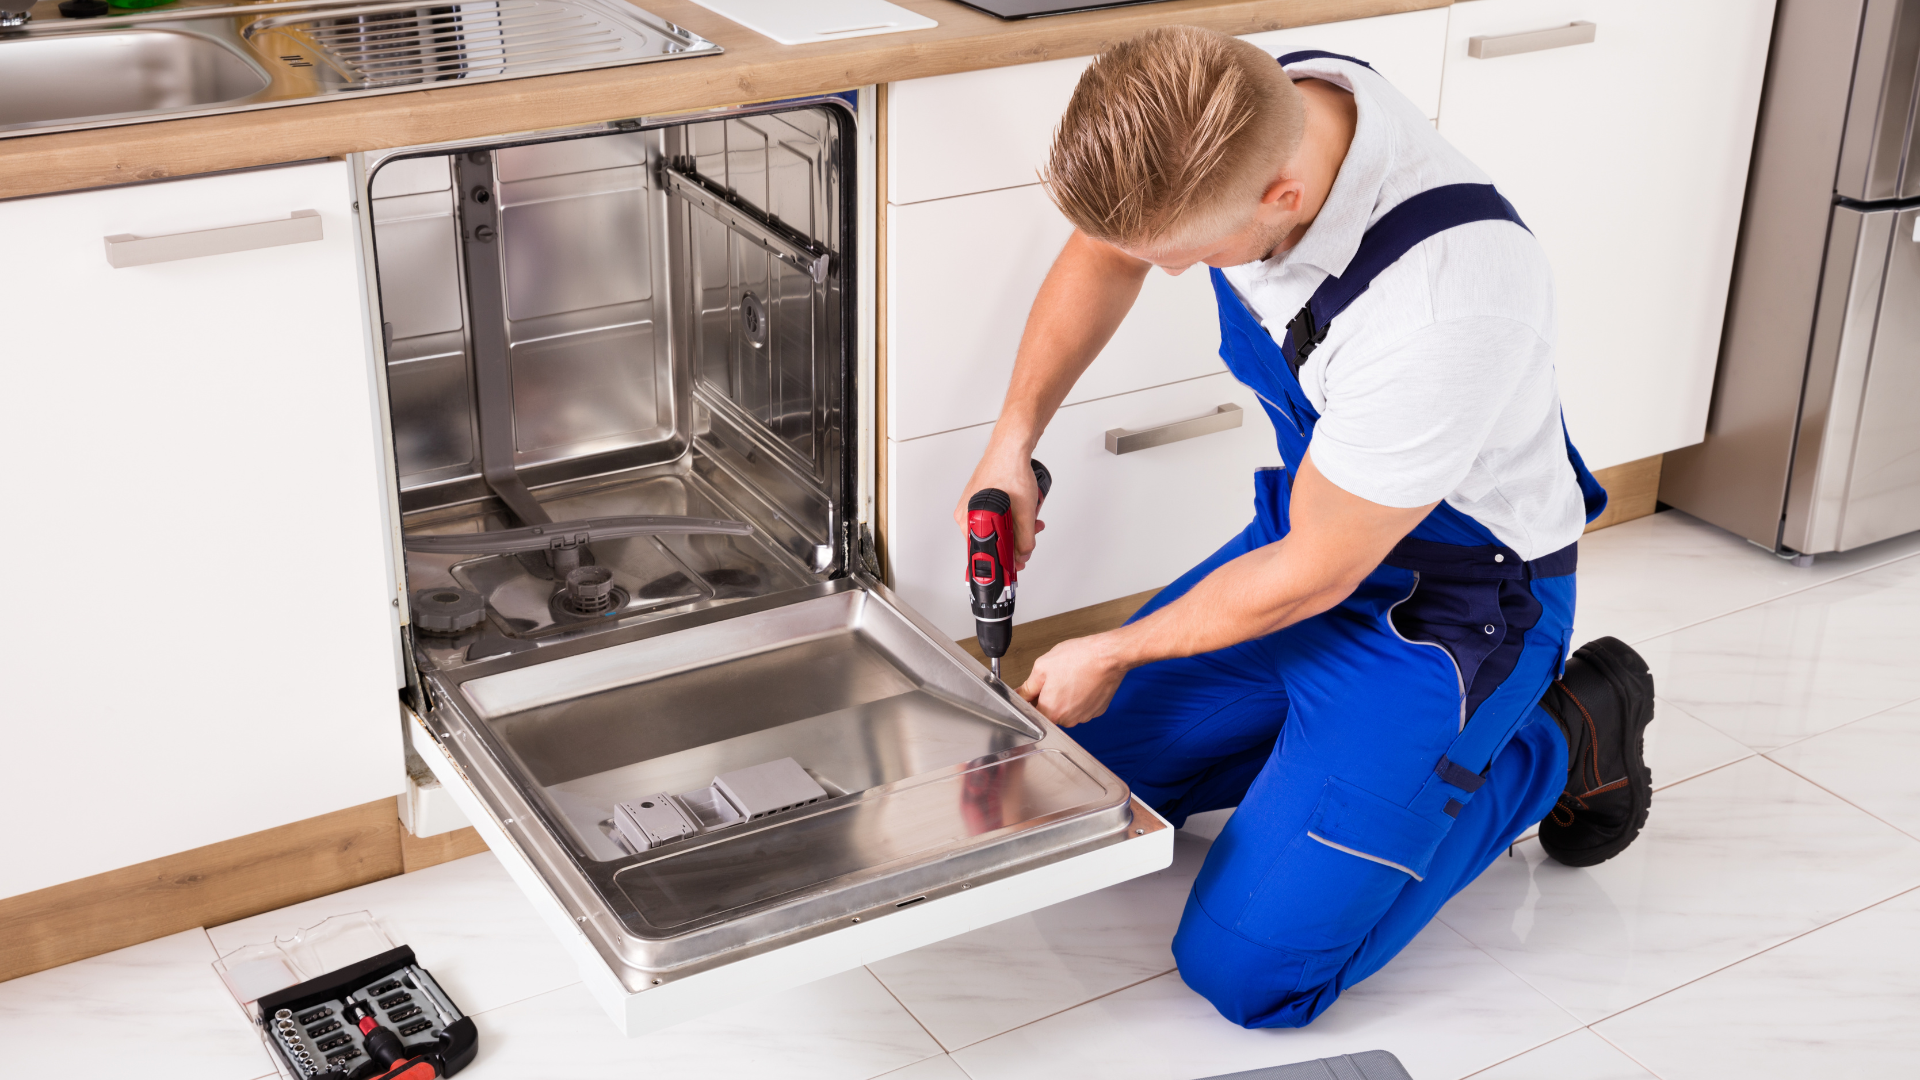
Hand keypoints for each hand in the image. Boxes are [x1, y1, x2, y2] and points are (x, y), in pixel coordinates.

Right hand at [953, 448, 1046, 571]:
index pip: (980, 554)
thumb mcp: (1023, 513)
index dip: (999, 563)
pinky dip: (1011, 518)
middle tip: (1028, 541)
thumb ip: (1024, 539)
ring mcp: (973, 504)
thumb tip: (1023, 554)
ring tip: (1031, 522)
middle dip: (1013, 543)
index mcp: (967, 520)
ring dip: (1015, 530)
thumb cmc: (1009, 471)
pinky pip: (996, 515)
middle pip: (990, 541)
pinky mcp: (982, 497)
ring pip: (995, 528)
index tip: (1010, 568)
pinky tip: (1023, 512)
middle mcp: (966, 513)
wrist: (1011, 446)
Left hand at [1016, 633, 1129, 726]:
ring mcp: (1084, 716)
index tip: (1034, 691)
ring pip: (1067, 710)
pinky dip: (1079, 697)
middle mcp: (1068, 719)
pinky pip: (1081, 707)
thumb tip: (1020, 695)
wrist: (1108, 655)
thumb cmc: (1079, 658)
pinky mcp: (1096, 711)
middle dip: (1049, 698)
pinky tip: (1081, 682)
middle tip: (1055, 679)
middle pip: (1050, 713)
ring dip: (1065, 698)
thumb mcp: (1042, 667)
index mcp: (1051, 710)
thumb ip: (1028, 687)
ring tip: (1070, 678)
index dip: (1031, 701)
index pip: (1032, 714)